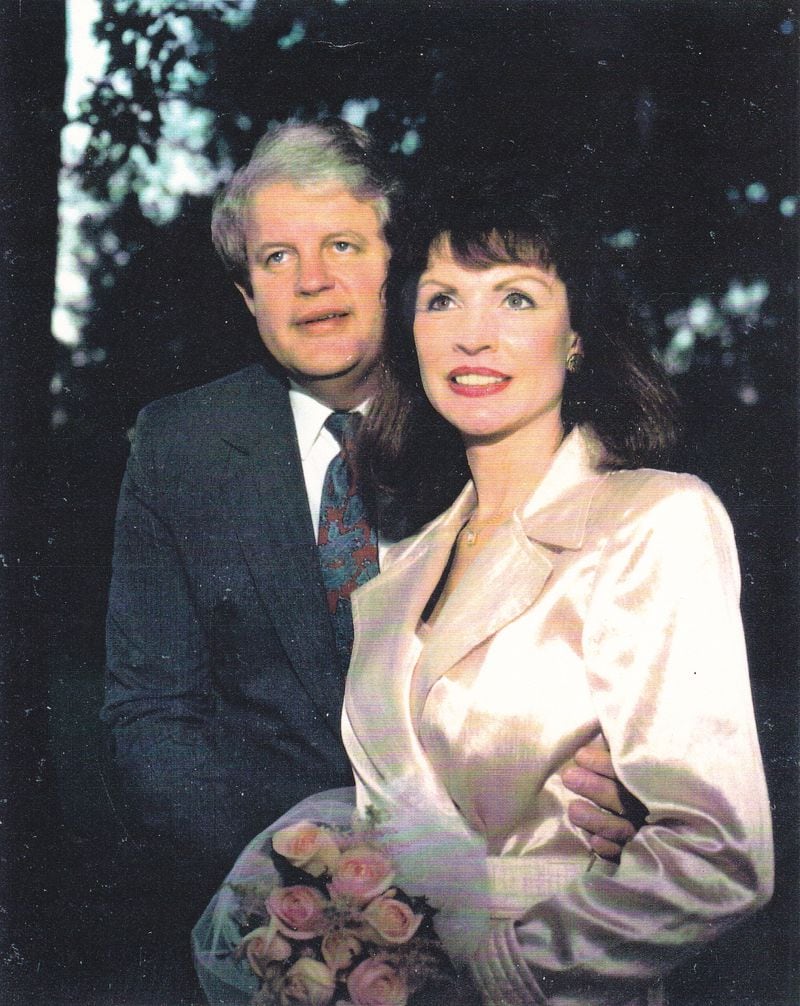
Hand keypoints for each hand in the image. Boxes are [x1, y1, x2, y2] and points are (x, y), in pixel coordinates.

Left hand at [560, 736, 645, 862]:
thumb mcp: (644, 755)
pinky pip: (628, 854)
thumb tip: (601, 725)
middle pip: (623, 798)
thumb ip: (625, 745)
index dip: (604, 763)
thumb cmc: (651, 774)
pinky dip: (612, 848)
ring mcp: (651, 832)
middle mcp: (654, 806)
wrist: (689, 814)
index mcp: (655, 780)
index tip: (580, 755)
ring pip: (622, 828)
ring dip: (597, 820)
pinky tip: (594, 842)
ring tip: (572, 810)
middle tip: (569, 777)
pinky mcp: (645, 852)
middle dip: (595, 788)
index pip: (629, 771)